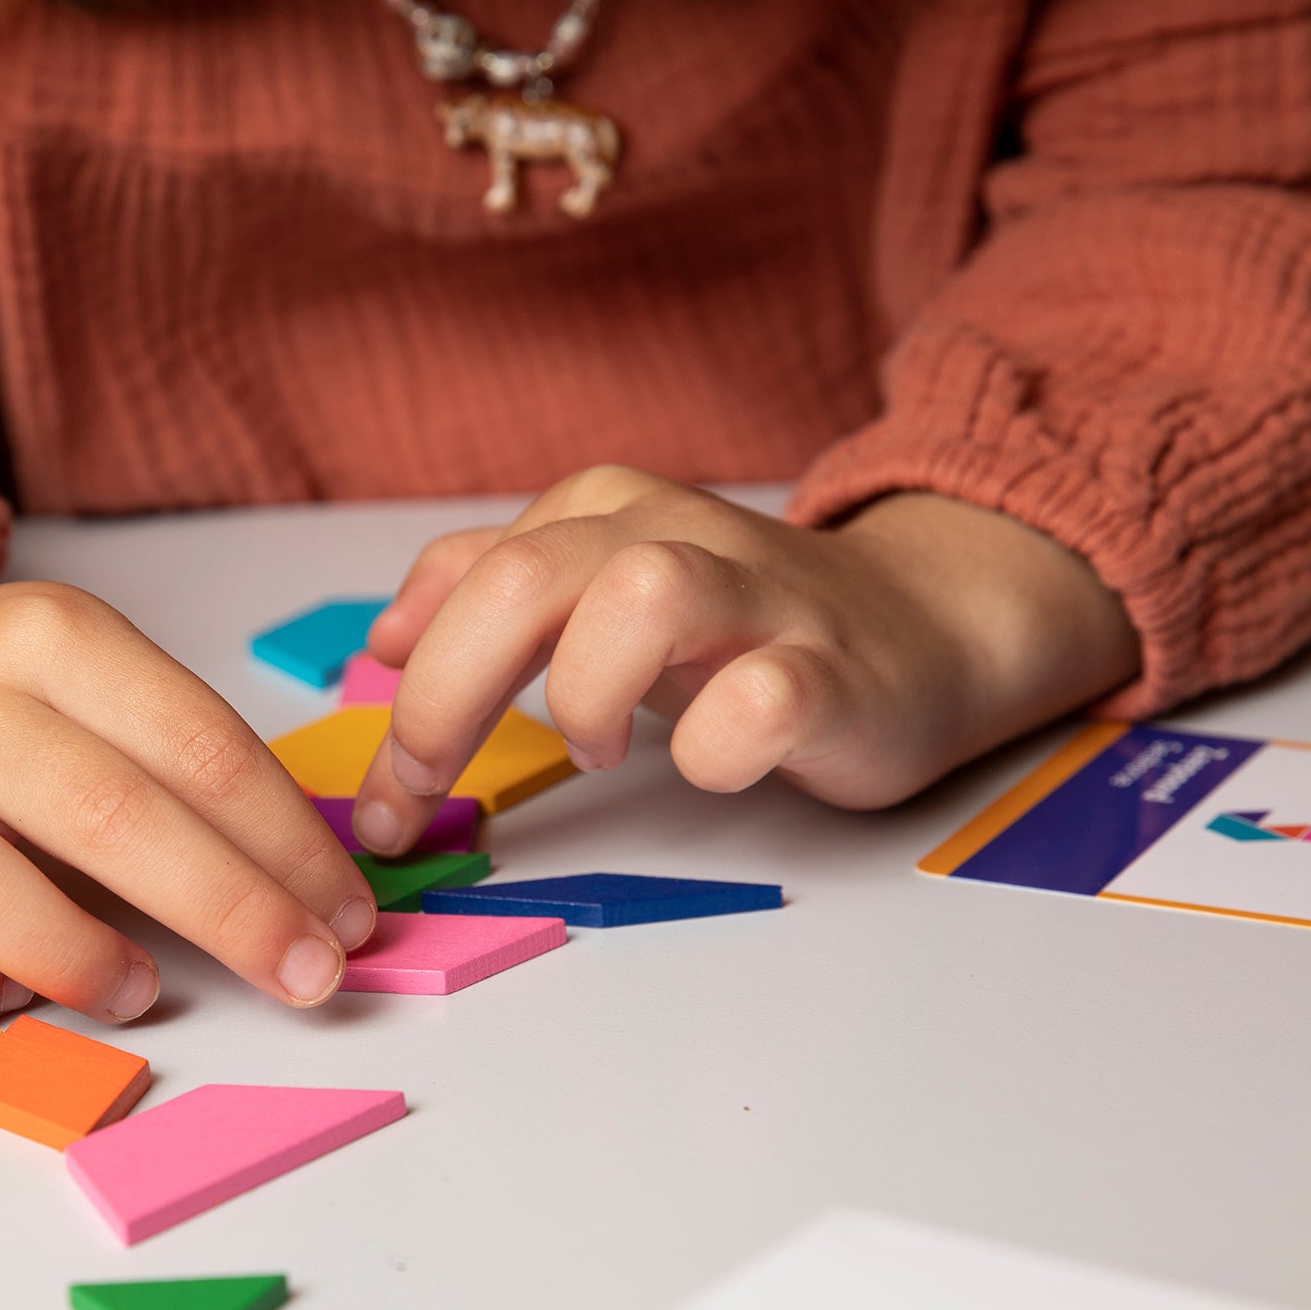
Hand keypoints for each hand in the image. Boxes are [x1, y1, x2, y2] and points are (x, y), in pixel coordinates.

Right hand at [0, 533, 376, 1026]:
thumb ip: (186, 766)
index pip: (194, 743)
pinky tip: (8, 992)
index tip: (348, 915)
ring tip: (140, 991)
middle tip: (310, 977)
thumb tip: (318, 891)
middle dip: (233, 910)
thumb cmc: (1, 717)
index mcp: (41, 633)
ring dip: (77, 956)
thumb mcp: (94, 686)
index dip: (288, 842)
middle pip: (108, 813)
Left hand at [348, 467, 1140, 854]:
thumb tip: (387, 634)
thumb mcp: (596, 592)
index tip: (386, 794)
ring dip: (586, 691)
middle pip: (525, 577)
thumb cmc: (741, 629)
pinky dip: (716, 746)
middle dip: (446, 694)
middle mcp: (676, 536)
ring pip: (643, 595)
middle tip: (430, 788)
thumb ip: (490, 596)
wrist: (923, 630)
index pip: (466, 578)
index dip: (402, 688)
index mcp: (604, 515)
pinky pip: (764, 697)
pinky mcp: (835, 675)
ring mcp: (762, 601)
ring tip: (594, 751)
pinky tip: (703, 768)